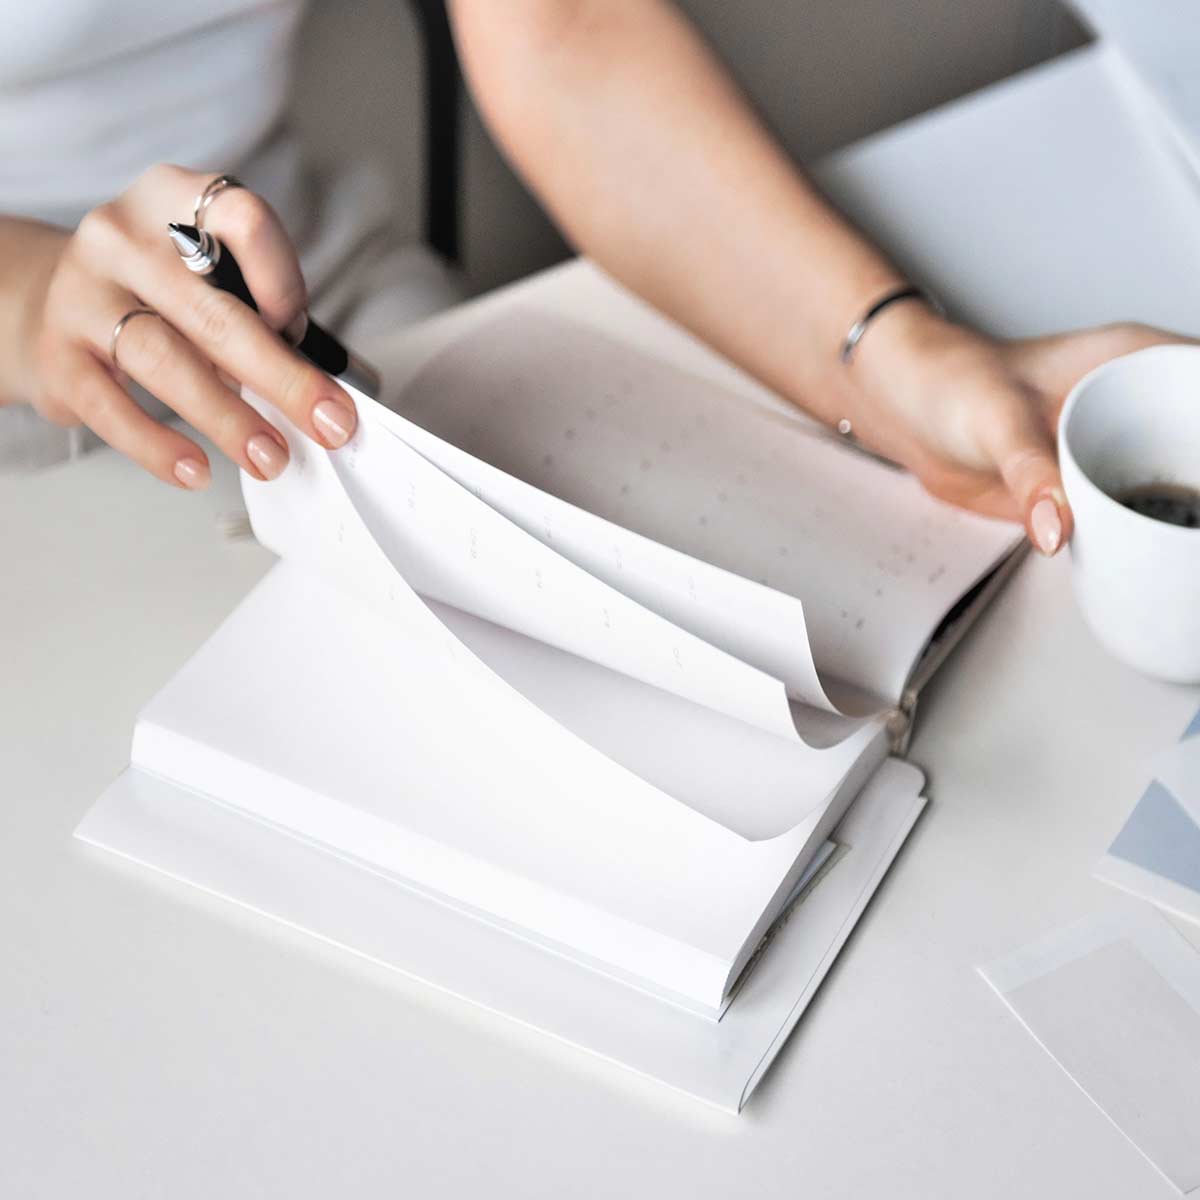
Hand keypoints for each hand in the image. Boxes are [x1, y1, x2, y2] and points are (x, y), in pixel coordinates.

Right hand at [10, 165, 356, 488]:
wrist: (49, 303)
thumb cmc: (158, 296)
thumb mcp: (206, 276)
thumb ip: (258, 315)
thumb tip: (322, 394)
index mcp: (174, 200)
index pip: (242, 219)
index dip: (282, 280)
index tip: (303, 335)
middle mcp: (122, 237)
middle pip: (215, 311)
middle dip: (283, 377)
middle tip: (328, 425)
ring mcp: (82, 293)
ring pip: (165, 359)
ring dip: (228, 417)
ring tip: (269, 457)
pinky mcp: (56, 353)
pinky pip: (112, 407)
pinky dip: (158, 446)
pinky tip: (196, 470)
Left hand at [851, 305, 1192, 553]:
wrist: (907, 412)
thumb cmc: (951, 384)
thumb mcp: (997, 421)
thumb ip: (1030, 474)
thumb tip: (1059, 526)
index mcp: (1134, 361)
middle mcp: (1133, 402)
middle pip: (1196, 441)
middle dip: (1198, 478)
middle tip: (1197, 523)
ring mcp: (1112, 446)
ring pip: (1175, 481)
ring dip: (1183, 513)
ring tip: (1191, 548)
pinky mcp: (1087, 484)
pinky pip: (1129, 511)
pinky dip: (1143, 533)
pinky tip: (1156, 556)